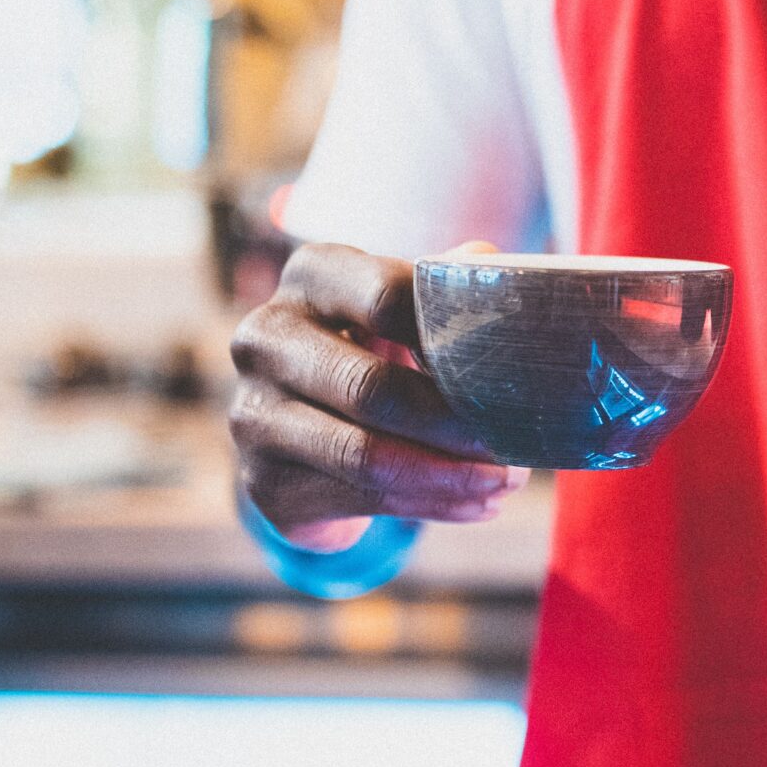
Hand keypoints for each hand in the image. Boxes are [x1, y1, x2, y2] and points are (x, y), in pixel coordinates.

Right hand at [228, 241, 524, 549]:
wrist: (303, 427)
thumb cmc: (372, 348)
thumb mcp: (402, 308)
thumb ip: (444, 285)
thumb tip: (491, 261)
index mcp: (312, 276)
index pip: (387, 297)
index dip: (453, 335)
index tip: (508, 369)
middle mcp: (266, 338)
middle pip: (371, 388)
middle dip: (453, 424)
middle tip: (511, 444)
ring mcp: (254, 413)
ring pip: (365, 455)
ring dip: (449, 476)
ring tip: (505, 483)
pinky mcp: (265, 481)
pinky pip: (361, 498)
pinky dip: (431, 505)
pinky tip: (475, 504)